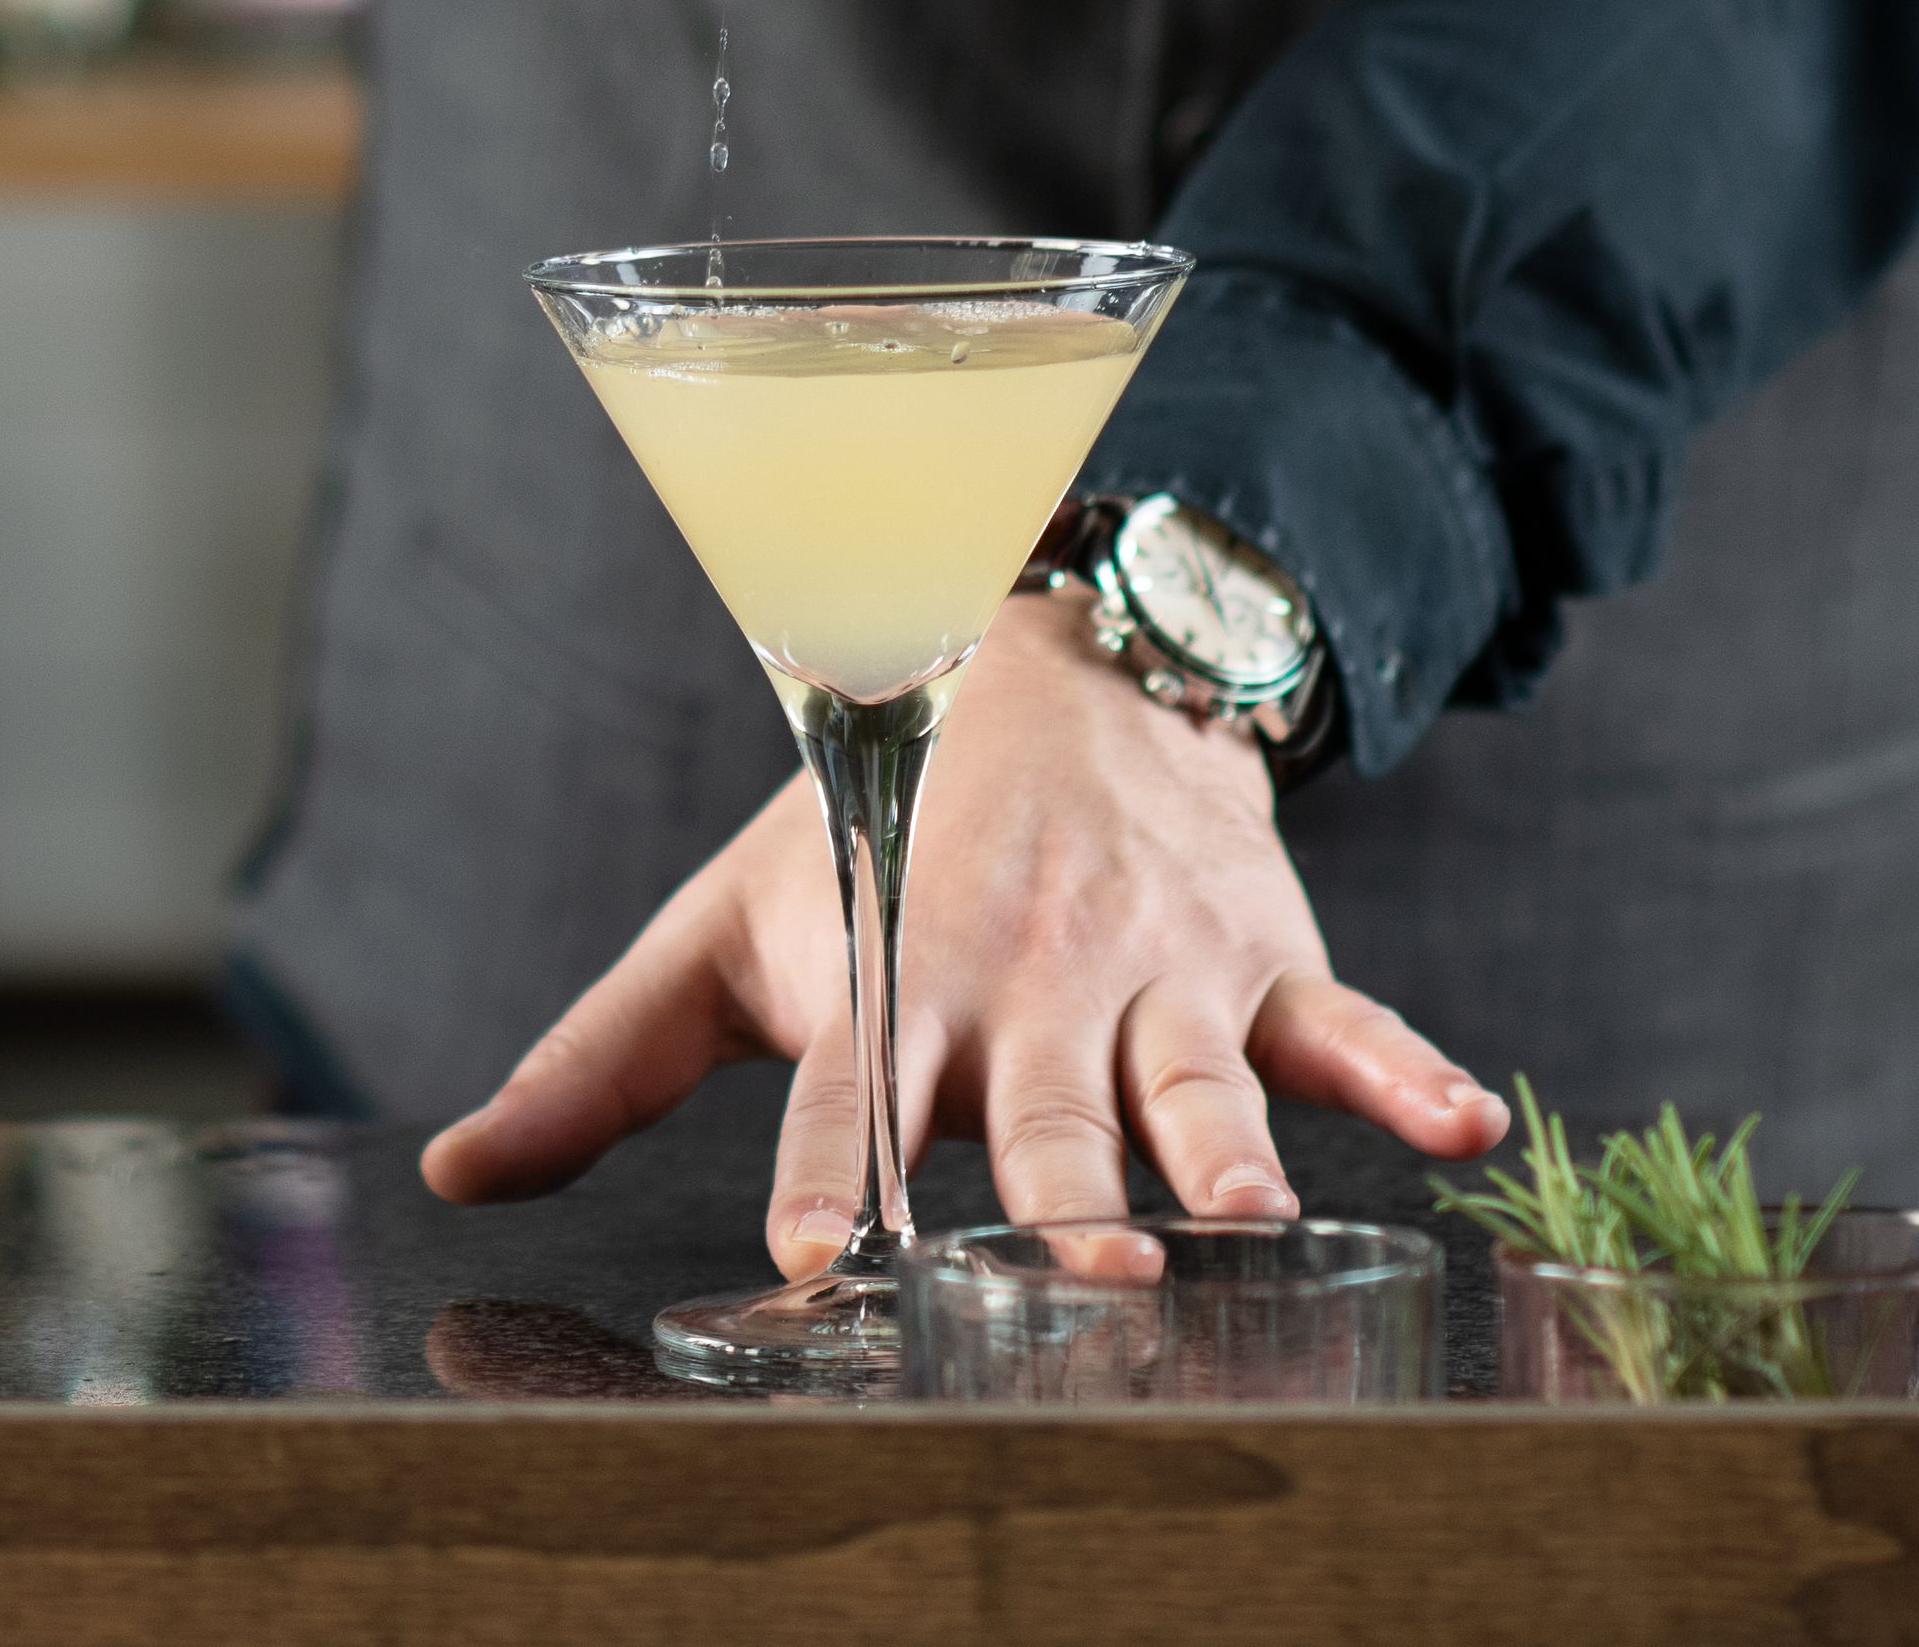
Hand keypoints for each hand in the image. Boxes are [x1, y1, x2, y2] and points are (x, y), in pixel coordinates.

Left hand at [418, 591, 1505, 1269]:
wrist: (1056, 660)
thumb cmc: (871, 826)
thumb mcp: (728, 926)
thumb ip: (598, 1062)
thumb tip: (454, 1178)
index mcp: (896, 978)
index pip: (857, 1090)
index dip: (841, 1170)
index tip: (826, 1252)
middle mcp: (1028, 981)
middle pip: (1048, 1110)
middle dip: (1063, 1184)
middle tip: (1081, 1258)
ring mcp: (1158, 970)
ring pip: (1197, 1080)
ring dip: (1229, 1150)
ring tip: (1258, 1221)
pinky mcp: (1264, 958)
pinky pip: (1350, 1023)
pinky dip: (1409, 1074)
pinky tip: (1464, 1127)